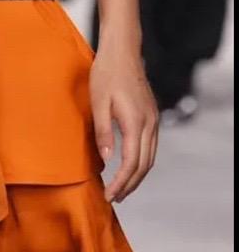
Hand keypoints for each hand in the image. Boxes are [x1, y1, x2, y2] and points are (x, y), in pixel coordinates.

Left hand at [89, 39, 158, 202]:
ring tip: (121, 189)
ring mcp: (153, 120)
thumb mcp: (98, 103)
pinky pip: (150, 147)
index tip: (108, 195)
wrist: (122, 52)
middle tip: (114, 199)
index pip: (132, 162)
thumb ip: (102, 132)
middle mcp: (150, 123)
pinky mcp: (151, 117)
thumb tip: (106, 161)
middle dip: (130, 184)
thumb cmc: (105, 74)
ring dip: (137, 176)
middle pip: (144, 164)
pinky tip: (129, 168)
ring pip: (150, 157)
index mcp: (135, 121)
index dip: (121, 182)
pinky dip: (141, 162)